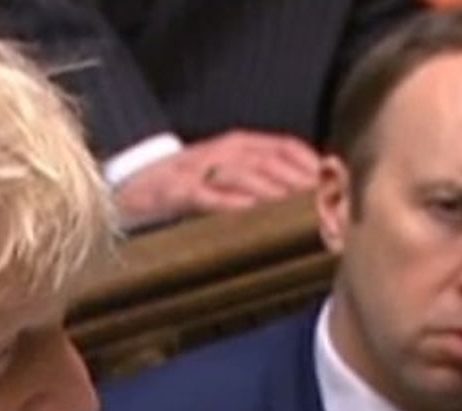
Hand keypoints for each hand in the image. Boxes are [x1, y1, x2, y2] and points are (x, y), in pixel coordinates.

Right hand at [114, 130, 319, 230]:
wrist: (128, 186)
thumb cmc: (183, 186)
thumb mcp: (225, 174)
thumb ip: (261, 178)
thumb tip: (304, 195)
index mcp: (237, 144)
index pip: (284, 147)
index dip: (310, 165)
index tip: (333, 185)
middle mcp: (221, 151)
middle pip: (270, 162)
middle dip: (299, 182)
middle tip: (325, 205)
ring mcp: (198, 170)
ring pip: (244, 176)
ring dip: (273, 193)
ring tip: (296, 212)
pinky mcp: (176, 191)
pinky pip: (207, 196)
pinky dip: (230, 204)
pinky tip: (250, 215)